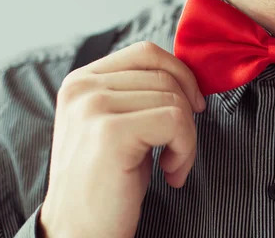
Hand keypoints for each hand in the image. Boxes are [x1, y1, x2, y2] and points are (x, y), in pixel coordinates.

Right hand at [39, 42, 205, 237]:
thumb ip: (138, 94)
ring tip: (171, 166)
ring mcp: (93, 107)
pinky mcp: (111, 133)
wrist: (80, 234)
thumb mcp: (117, 125)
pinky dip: (186, 149)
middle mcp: (82, 88)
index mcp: (81, 81)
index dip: (180, 75)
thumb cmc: (107, 183)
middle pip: (165, 76)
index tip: (194, 105)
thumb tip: (185, 75)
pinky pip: (176, 121)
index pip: (146, 53)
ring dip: (187, 138)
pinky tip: (170, 173)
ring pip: (175, 100)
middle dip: (187, 114)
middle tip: (179, 149)